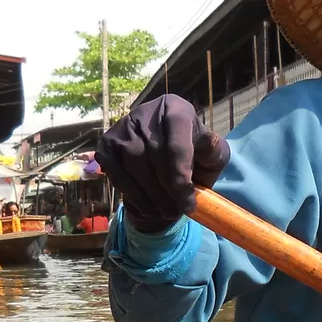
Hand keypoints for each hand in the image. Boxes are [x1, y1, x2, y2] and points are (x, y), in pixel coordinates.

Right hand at [95, 94, 229, 232]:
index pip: (176, 141)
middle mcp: (146, 112)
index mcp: (175, 109)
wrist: (167, 158)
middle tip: (178, 211)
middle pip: (155, 154)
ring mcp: (123, 126)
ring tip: (166, 212)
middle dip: (168, 189)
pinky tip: (147, 207)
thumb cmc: (194, 155)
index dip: (181, 173)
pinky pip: (116, 172)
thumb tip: (209, 144)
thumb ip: (214, 150)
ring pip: (134, 163)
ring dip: (151, 194)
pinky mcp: (107, 143)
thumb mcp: (212, 153)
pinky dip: (132, 193)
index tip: (188, 201)